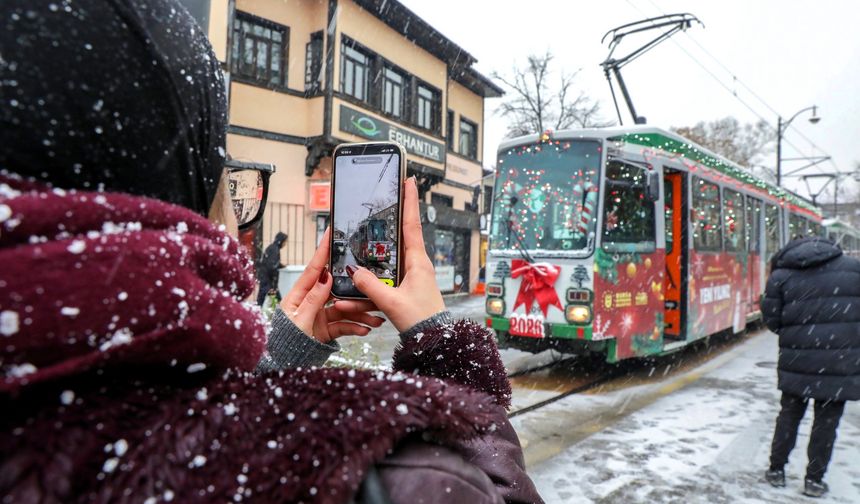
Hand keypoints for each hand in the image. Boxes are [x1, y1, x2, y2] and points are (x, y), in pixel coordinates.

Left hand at [280, 228, 384, 342]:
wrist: (283, 363)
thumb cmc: (285, 342)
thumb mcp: (299, 321)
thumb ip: (313, 300)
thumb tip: (326, 277)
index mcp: (299, 295)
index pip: (314, 268)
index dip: (323, 249)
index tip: (331, 231)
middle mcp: (311, 301)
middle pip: (336, 289)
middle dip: (355, 289)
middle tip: (370, 285)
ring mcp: (320, 315)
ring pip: (344, 309)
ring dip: (360, 313)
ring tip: (375, 319)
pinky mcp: (326, 329)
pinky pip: (344, 325)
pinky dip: (355, 327)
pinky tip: (365, 330)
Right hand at [345, 177, 445, 331]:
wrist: (434, 339)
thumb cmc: (421, 321)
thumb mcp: (391, 302)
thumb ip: (371, 286)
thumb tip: (354, 271)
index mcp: (418, 262)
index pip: (412, 225)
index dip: (410, 202)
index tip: (409, 181)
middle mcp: (418, 264)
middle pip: (403, 233)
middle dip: (396, 215)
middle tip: (390, 196)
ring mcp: (415, 274)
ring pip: (394, 255)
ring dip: (383, 248)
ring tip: (374, 244)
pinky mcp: (409, 285)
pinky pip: (392, 272)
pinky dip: (381, 270)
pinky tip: (370, 274)